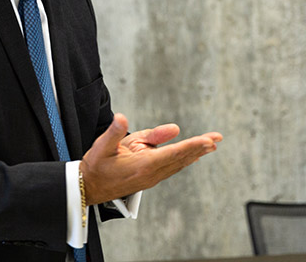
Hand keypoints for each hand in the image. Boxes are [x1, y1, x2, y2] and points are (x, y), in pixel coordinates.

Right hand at [79, 113, 221, 203]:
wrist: (87, 188)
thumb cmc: (95, 166)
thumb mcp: (103, 146)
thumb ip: (116, 131)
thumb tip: (123, 117)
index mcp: (143, 165)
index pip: (173, 153)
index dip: (192, 146)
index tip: (209, 140)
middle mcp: (151, 174)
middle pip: (181, 158)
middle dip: (200, 147)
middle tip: (217, 138)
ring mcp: (151, 178)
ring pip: (178, 163)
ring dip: (195, 153)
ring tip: (211, 144)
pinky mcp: (149, 178)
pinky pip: (172, 167)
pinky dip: (185, 159)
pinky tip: (193, 156)